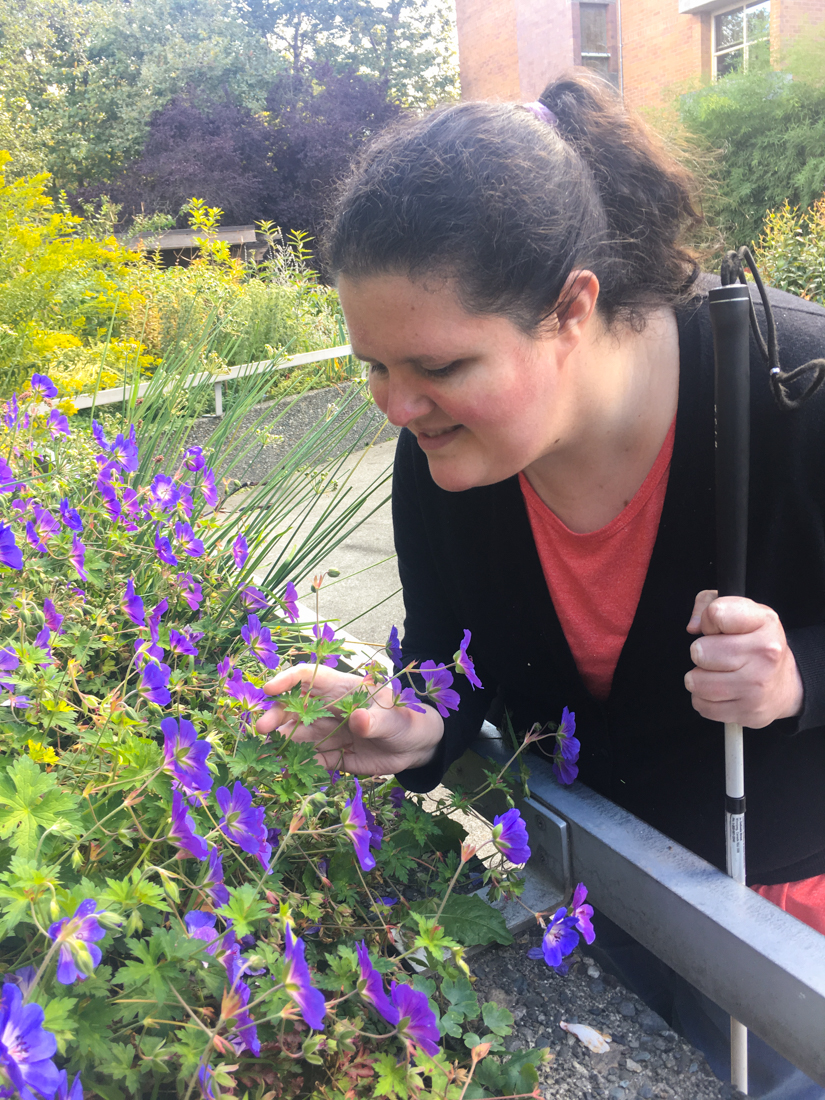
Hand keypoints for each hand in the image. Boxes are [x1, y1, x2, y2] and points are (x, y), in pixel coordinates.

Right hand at [255, 664, 443, 775]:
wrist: (416, 748)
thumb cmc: (407, 721)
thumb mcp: (396, 719)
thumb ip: (377, 721)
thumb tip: (358, 719)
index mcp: (342, 689)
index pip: (308, 676)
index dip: (287, 680)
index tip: (269, 689)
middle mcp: (329, 709)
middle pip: (296, 707)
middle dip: (277, 715)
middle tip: (262, 728)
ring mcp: (328, 732)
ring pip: (298, 734)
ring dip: (282, 741)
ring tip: (266, 751)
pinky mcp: (331, 756)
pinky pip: (310, 759)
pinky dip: (297, 764)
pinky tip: (286, 771)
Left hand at [684, 591, 803, 726]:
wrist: (784, 684)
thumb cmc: (754, 643)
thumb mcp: (740, 611)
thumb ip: (708, 603)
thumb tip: (693, 627)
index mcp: (764, 622)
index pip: (716, 613)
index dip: (708, 621)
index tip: (718, 629)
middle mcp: (765, 654)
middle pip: (699, 651)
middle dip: (700, 653)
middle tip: (717, 655)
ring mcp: (756, 686)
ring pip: (696, 682)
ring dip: (699, 678)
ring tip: (717, 673)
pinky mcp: (747, 712)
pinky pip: (702, 706)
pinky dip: (704, 699)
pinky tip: (720, 691)